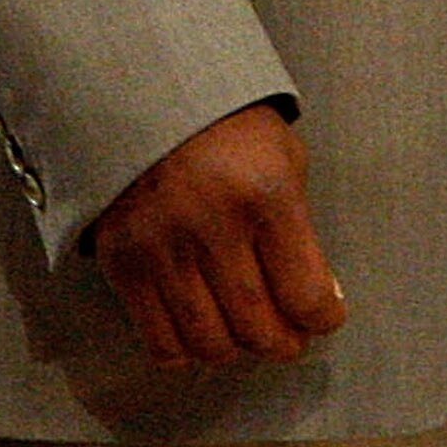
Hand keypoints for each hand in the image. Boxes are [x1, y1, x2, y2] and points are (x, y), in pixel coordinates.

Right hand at [90, 102, 346, 369]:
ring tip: (245, 331)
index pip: (305, 295)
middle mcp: (212, 224)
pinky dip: (187, 349)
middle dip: (283, 342)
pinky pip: (160, 341)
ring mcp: (163, 246)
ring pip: (210, 344)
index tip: (323, 317)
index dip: (323, 319)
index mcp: (265, 192)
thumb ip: (299, 228)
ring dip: (237, 348)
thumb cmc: (228, 128)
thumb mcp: (282, 157)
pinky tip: (201, 326)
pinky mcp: (123, 262)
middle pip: (259, 329)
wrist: (146, 97)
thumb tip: (314, 301)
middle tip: (287, 336)